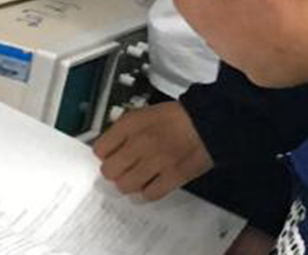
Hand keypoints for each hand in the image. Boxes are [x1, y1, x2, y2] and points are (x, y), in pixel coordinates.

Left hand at [93, 101, 212, 200]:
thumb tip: (109, 147)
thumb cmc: (177, 117)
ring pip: (126, 185)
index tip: (108, 156)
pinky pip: (150, 194)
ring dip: (128, 184)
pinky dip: (146, 193)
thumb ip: (124, 130)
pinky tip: (148, 186)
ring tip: (134, 179)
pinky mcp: (173, 176)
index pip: (100, 149)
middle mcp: (140, 142)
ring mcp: (156, 161)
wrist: (207, 121)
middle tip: (120, 170)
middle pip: (110, 171)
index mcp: (131, 124)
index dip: (103, 154)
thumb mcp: (143, 113)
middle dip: (113, 172)